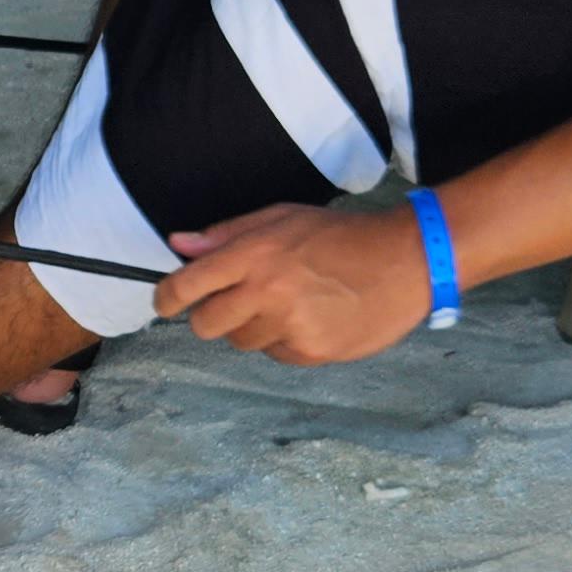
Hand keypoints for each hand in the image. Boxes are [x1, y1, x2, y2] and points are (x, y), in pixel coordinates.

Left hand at [153, 203, 433, 367]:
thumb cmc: (340, 234)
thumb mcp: (282, 217)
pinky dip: (283, 340)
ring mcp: (288, 326)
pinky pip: (274, 354)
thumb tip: (179, 245)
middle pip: (205, 324)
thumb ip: (227, 234)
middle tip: (236, 300)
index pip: (186, 286)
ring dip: (252, 327)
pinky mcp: (310, 352)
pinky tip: (310, 317)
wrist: (405, 260)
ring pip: (241, 341)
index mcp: (254, 254)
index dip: (166, 298)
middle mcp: (266, 292)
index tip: (165, 302)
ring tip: (287, 303)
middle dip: (210, 315)